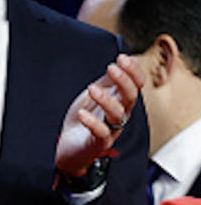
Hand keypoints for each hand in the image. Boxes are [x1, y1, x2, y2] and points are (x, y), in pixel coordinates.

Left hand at [55, 53, 145, 176]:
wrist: (69, 146)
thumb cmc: (84, 119)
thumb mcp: (94, 95)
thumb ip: (107, 81)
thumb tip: (121, 61)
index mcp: (120, 101)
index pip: (136, 85)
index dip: (133, 72)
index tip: (123, 58)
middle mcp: (120, 115)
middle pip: (131, 97)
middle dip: (124, 81)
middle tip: (112, 67)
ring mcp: (111, 129)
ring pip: (118, 114)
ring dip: (107, 100)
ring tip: (93, 89)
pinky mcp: (99, 142)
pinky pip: (101, 133)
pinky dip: (93, 122)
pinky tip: (83, 113)